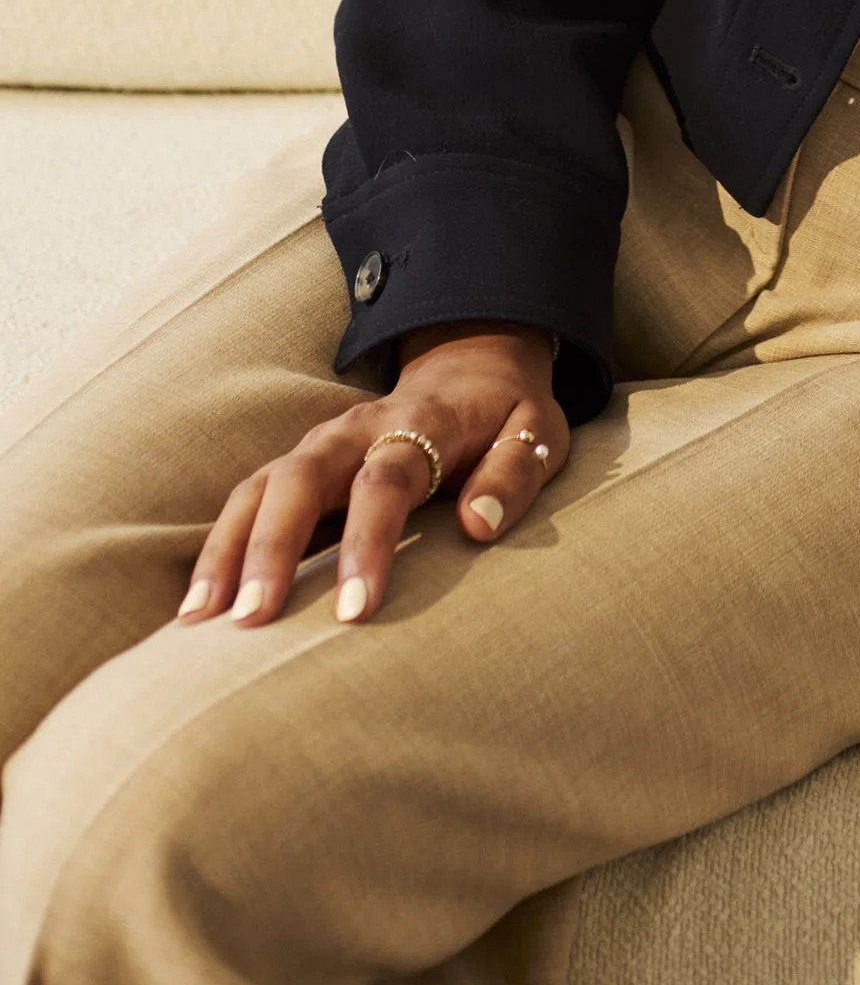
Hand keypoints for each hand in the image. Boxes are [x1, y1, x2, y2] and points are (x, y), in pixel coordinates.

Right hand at [176, 323, 567, 626]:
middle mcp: (356, 429)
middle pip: (301, 477)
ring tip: (200, 621)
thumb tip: (478, 526)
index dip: (367, 543)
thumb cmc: (506, 415)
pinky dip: (217, 549)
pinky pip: (247, 502)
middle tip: (253, 618)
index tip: (353, 610)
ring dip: (228, 549)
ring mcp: (319, 445)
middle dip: (272, 546)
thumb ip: (514, 475)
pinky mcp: (298, 465)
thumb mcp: (537, 432)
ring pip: (259, 487)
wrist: (472, 363)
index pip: (385, 480)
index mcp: (420, 422)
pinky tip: (197, 609)